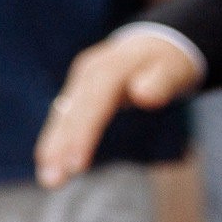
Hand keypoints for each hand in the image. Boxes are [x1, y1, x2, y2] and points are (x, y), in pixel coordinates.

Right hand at [34, 29, 201, 186]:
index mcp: (108, 69)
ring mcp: (81, 82)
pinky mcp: (80, 92)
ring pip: (63, 117)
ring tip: (47, 178)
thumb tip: (143, 95)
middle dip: (58, 147)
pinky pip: (66, 117)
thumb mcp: (173, 68)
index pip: (93, 105)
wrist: (154, 41)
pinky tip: (49, 159)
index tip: (76, 166)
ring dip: (52, 147)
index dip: (82, 135)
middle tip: (50, 180)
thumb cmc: (167, 60)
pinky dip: (56, 138)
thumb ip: (160, 81)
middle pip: (71, 114)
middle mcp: (87, 74)